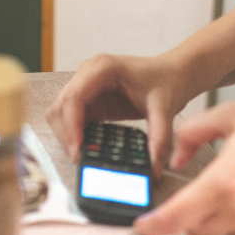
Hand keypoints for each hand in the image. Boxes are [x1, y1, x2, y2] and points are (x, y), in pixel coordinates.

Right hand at [47, 53, 187, 175]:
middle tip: (79, 157)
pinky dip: (75, 135)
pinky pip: (72, 119)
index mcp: (102, 68)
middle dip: (66, 133)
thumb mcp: (165, 108)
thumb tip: (153, 167)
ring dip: (67, 134)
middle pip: (61, 105)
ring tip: (83, 155)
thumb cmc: (166, 80)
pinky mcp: (90, 100)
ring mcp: (86, 87)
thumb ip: (160, 137)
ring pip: (61, 112)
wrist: (173, 73)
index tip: (77, 149)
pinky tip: (89, 148)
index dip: (71, 124)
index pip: (74, 96)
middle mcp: (87, 74)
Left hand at [134, 99, 234, 234]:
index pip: (177, 216)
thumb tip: (174, 157)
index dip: (155, 225)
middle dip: (194, 216)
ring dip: (227, 218)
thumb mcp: (227, 115)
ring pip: (229, 234)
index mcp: (223, 182)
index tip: (144, 227)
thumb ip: (190, 134)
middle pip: (199, 230)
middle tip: (206, 193)